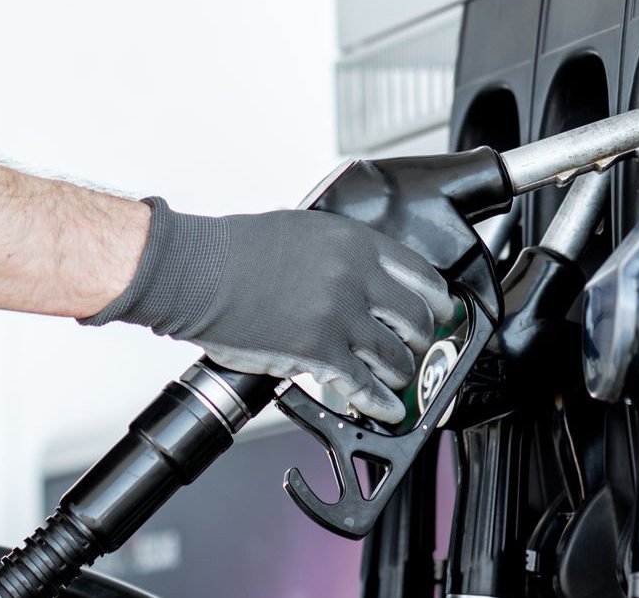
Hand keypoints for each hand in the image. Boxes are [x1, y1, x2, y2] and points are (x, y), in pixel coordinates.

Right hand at [81, 199, 453, 424]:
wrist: (197, 271)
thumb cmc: (236, 250)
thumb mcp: (303, 231)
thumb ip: (341, 254)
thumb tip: (361, 280)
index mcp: (354, 242)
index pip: (421, 273)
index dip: (437, 299)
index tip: (441, 311)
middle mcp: (355, 277)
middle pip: (417, 317)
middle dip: (424, 339)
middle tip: (421, 348)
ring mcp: (339, 316)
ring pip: (396, 355)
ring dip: (401, 372)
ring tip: (399, 379)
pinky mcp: (319, 353)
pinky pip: (364, 385)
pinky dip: (380, 401)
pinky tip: (386, 408)